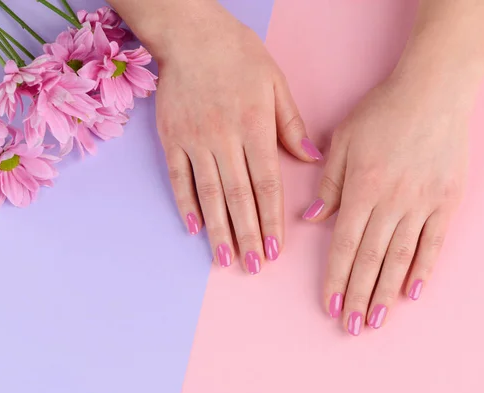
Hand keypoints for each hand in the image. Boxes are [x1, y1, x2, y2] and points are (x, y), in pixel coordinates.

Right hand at [154, 3, 321, 272]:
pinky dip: (185, 203)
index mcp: (255, 127)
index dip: (272, 219)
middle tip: (253, 267)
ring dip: (218, 228)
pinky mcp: (171, 138)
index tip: (275, 249)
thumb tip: (311, 158)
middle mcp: (224, 138)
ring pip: (208, 193)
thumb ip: (291, 124)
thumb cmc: (237, 54)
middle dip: (248, 235)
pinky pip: (178, 177)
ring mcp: (195, 140)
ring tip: (225, 258)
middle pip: (238, 197)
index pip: (266, 184)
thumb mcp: (275, 82)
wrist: (190, 34)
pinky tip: (193, 227)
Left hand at [305, 73, 471, 333]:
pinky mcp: (447, 201)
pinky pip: (434, 243)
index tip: (330, 305)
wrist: (434, 90)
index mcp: (361, 188)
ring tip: (377, 320)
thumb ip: (329, 183)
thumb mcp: (342, 140)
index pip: (344, 245)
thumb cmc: (382, 111)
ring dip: (386, 292)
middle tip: (352, 326)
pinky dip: (422, 269)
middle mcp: (391, 202)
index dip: (336, 278)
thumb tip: (312, 219)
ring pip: (400, 258)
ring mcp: (422, 204)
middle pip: (370, 259)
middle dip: (358, 296)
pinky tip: (412, 293)